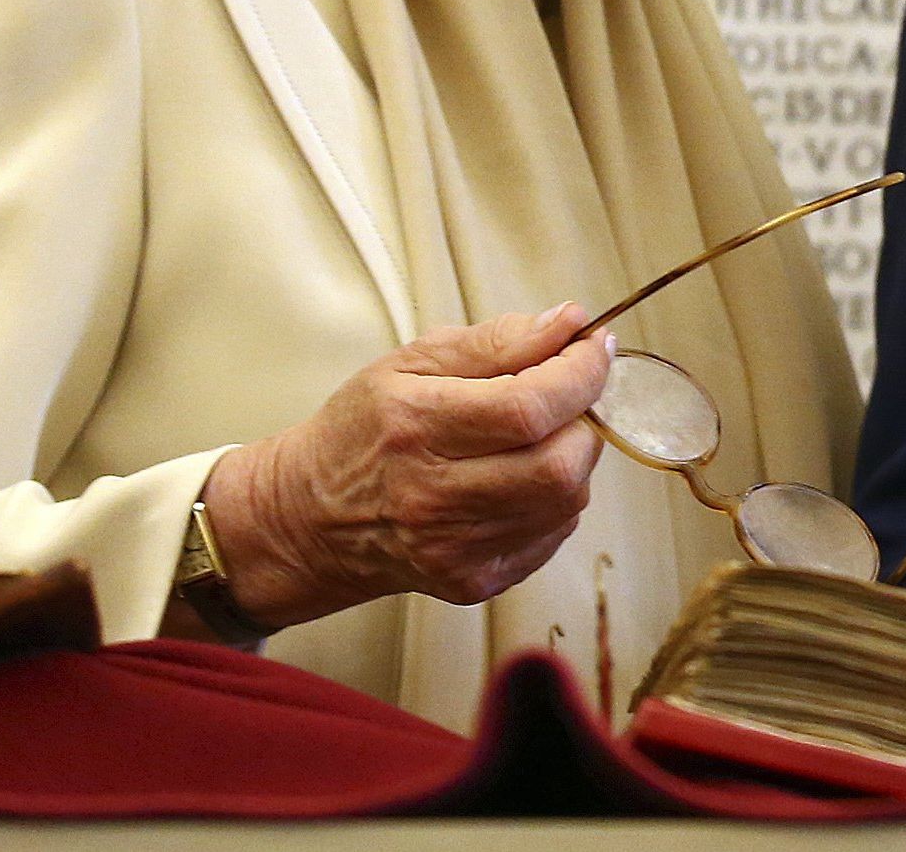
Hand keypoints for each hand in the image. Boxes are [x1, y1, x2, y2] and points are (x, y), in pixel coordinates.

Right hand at [200, 304, 610, 629]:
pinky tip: (521, 477)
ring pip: (566, 501)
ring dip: (574, 457)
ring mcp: (454, 548)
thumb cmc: (364, 428)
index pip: (529, 407)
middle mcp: (433, 495)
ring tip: (539, 436)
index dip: (581, 374)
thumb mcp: (411, 361)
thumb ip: (498, 339)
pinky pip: (553, 534)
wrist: (310, 518)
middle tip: (566, 396)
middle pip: (558, 465)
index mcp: (415, 426)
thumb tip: (572, 323)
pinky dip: (557, 497)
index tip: (594, 347)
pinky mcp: (472, 581)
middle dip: (584, 418)